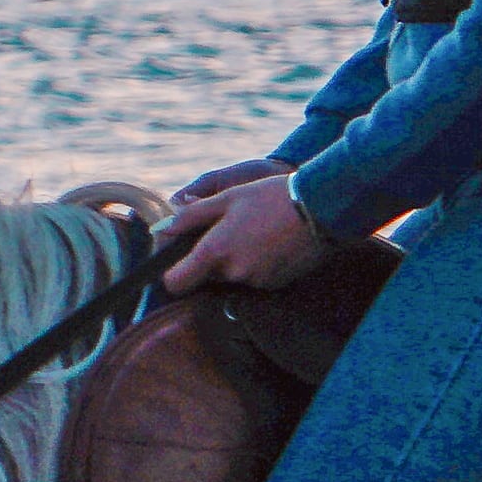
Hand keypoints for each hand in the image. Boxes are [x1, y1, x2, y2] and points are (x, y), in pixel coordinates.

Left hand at [157, 180, 340, 297]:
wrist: (319, 207)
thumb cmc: (270, 197)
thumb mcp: (226, 198)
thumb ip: (190, 216)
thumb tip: (162, 229)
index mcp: (215, 251)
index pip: (177, 283)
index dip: (173, 274)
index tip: (179, 261)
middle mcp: (233, 273)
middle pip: (207, 278)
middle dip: (210, 261)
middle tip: (227, 232)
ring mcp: (256, 282)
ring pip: (232, 278)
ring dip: (235, 261)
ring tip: (255, 233)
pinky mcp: (276, 285)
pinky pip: (255, 279)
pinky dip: (257, 265)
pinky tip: (270, 242)